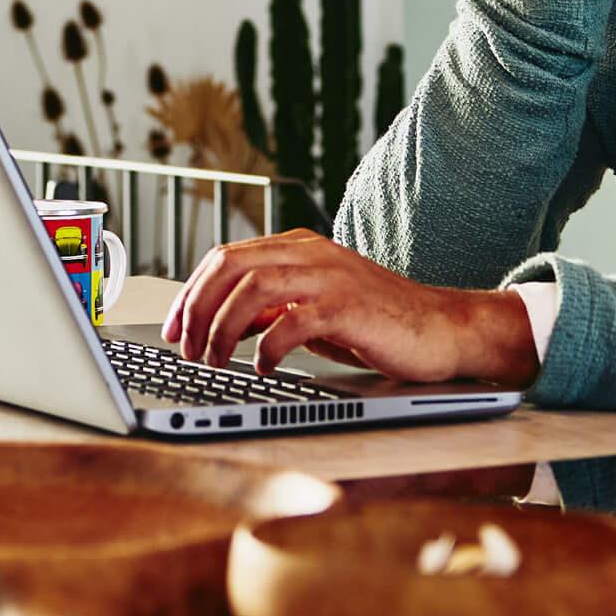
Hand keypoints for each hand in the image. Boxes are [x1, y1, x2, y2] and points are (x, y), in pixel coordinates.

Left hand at [159, 231, 538, 386]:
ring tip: (216, 361)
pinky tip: (263, 367)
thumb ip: (272, 309)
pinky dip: (268, 346)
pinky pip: (293, 321)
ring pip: (253, 289)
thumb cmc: (378, 321)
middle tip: (186, 349)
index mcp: (297, 248)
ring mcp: (330, 277)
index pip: (224, 258)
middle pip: (230, 267)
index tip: (172, 329)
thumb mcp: (313, 310)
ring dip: (223, 329)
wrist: (442, 328)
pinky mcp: (350, 307)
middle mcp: (310, 254)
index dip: (189, 293)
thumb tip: (224, 323)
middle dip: (197, 309)